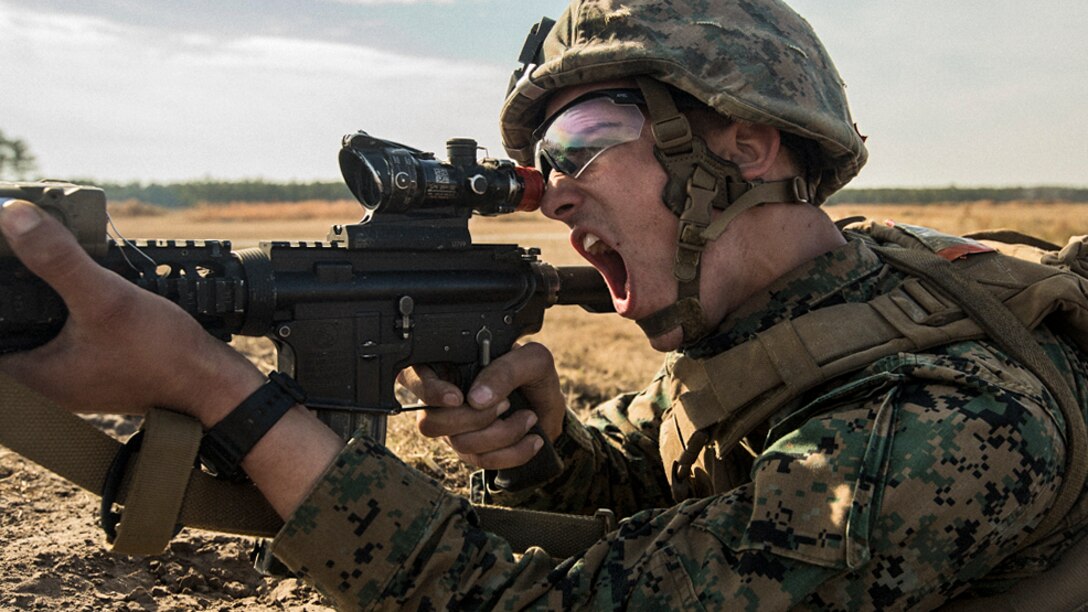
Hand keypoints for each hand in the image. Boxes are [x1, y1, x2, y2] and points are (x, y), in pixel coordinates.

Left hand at [0, 199, 263, 425]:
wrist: (209, 382)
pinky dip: (56, 298)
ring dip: (33, 287)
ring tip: (38, 250)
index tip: (1, 254)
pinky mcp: (82, 362)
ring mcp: (60, 372)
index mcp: (24, 376)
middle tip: (19, 243)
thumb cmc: (161, 356)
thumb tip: (13, 216)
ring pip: (28, 321)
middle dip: (11, 279)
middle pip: (5, 321)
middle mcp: (36, 378)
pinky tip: (71, 276)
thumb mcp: (106, 299)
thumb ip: (57, 260)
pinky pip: (54, 325)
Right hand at [399, 342, 566, 469]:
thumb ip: (506, 370)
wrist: (549, 406)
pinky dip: (512, 453)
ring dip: (501, 434)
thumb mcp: (532, 361)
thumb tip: (477, 398)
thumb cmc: (535, 376)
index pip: (413, 377)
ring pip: (458, 444)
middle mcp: (442, 398)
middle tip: (506, 403)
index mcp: (448, 364)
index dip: (429, 391)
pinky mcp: (470, 450)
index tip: (458, 397)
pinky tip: (532, 439)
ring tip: (528, 417)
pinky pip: (481, 461)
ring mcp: (453, 427)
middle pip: (430, 422)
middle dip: (474, 419)